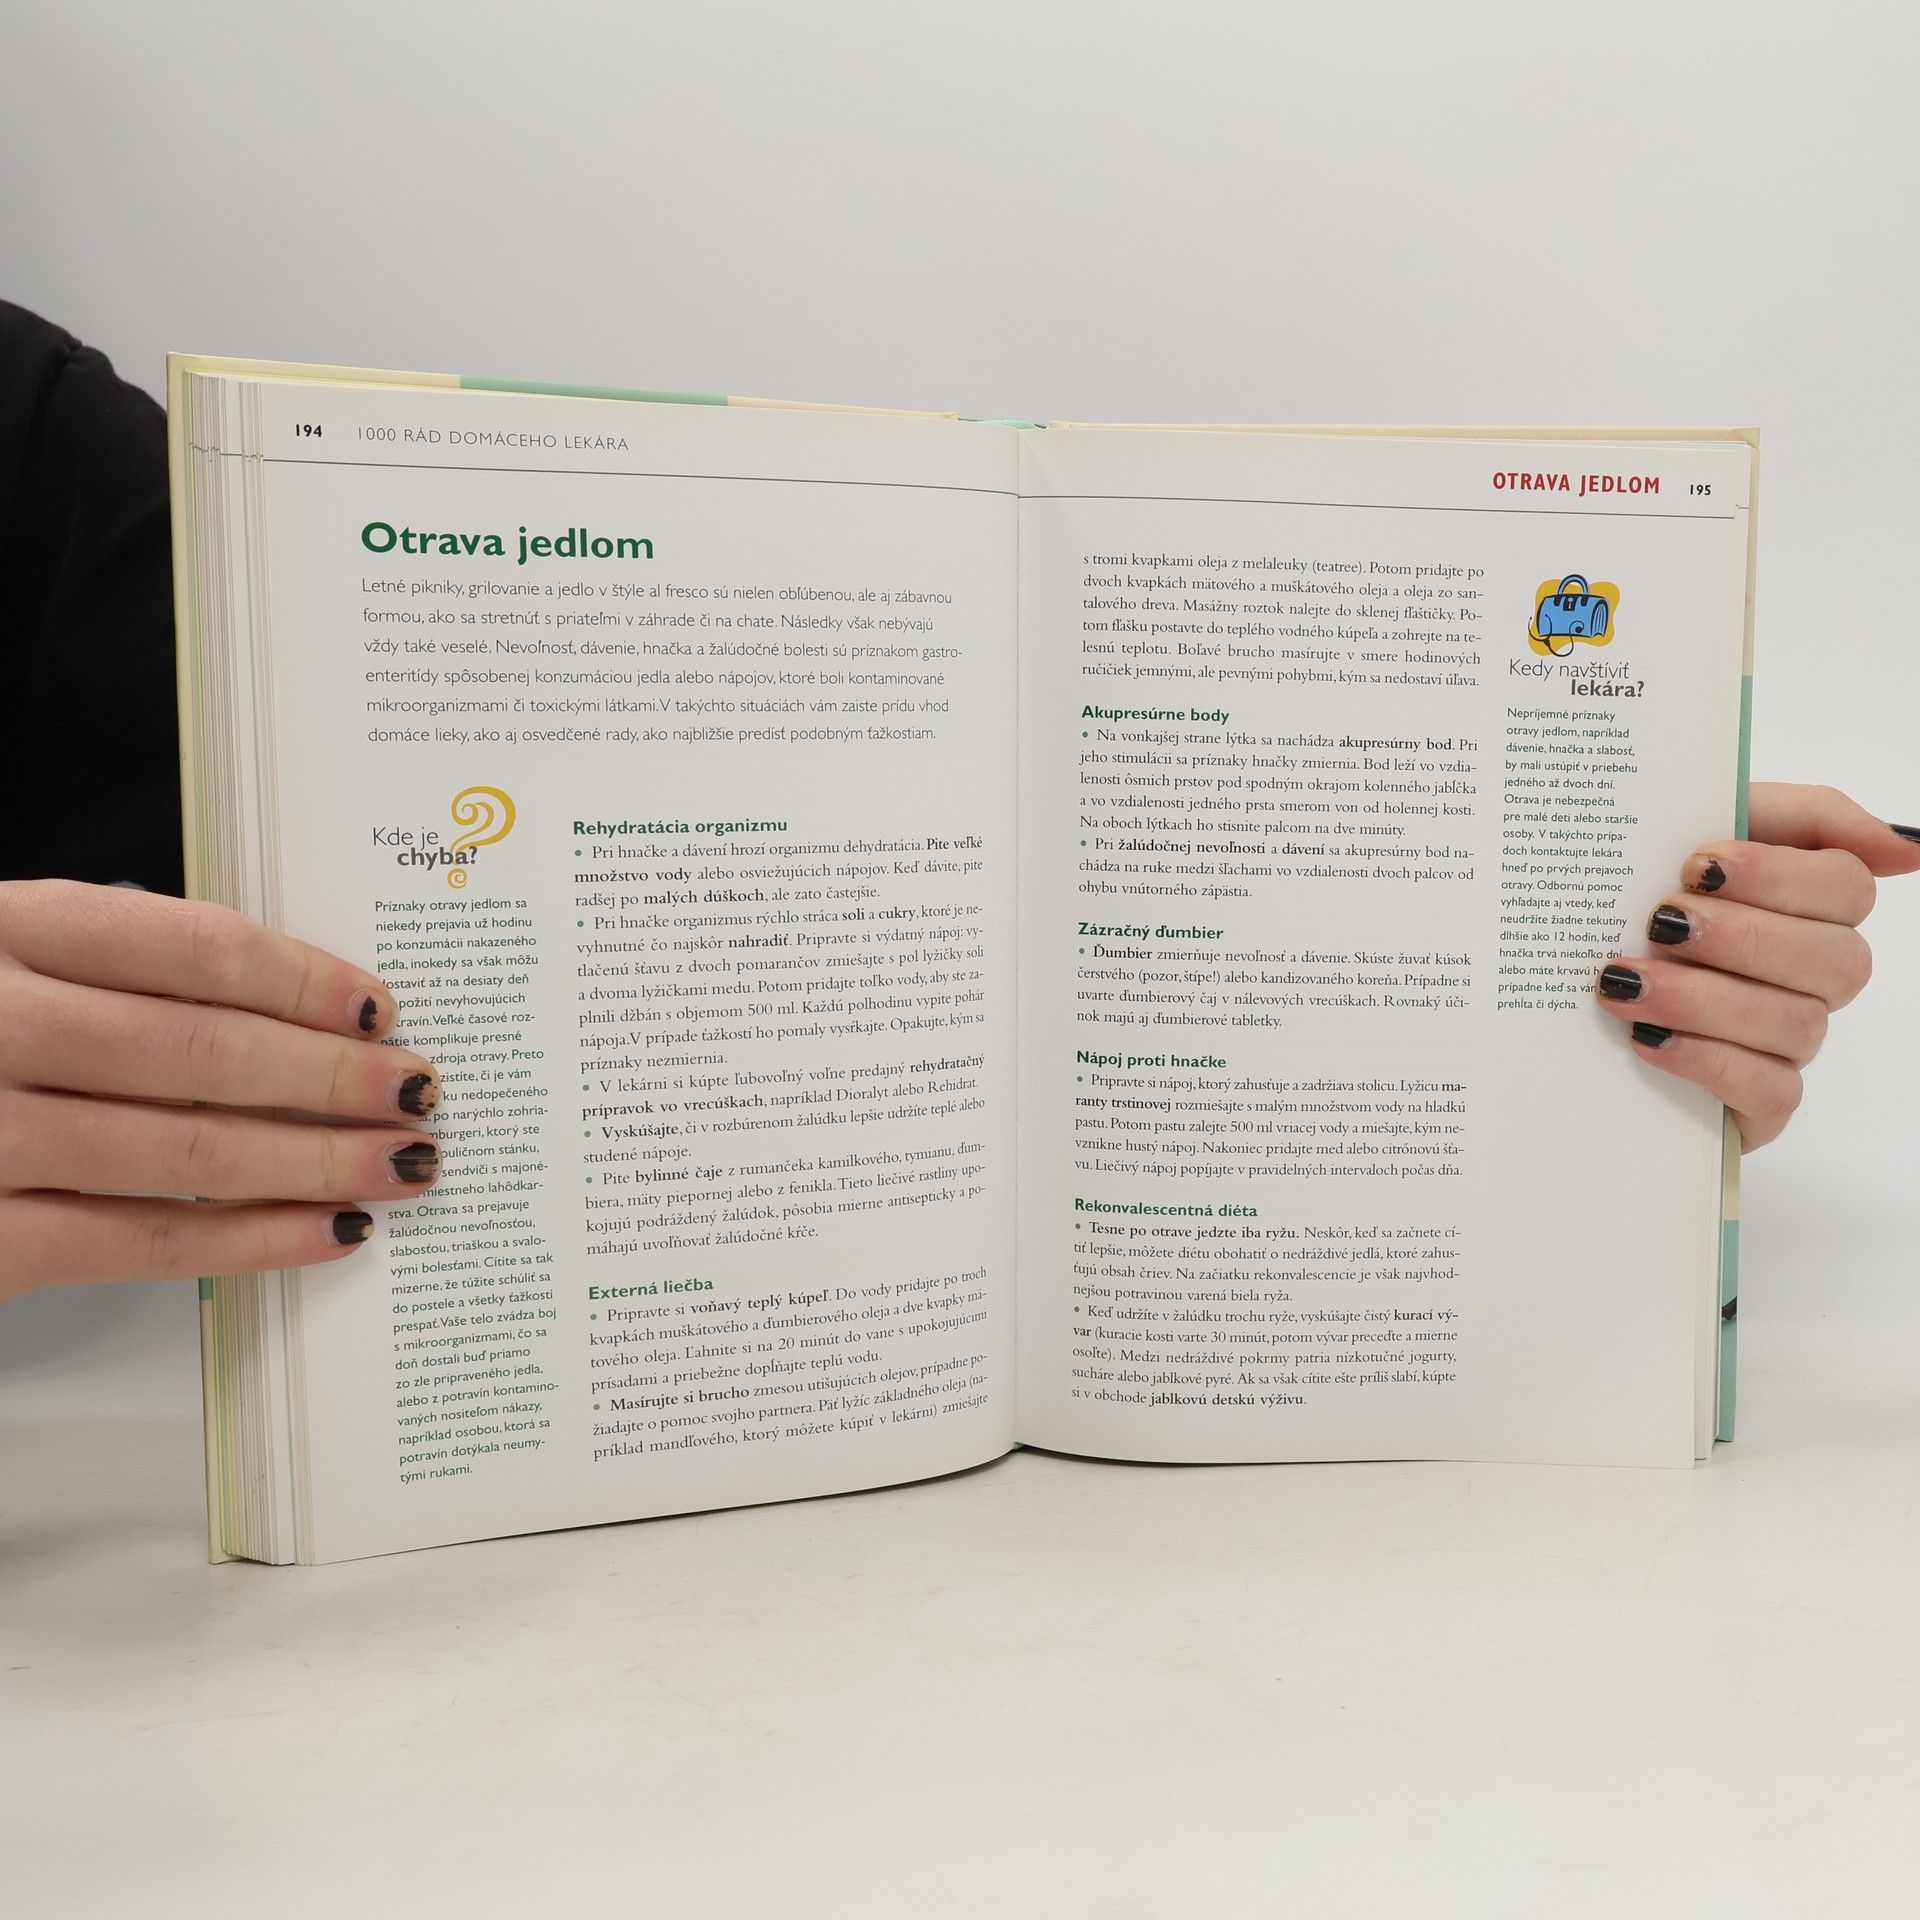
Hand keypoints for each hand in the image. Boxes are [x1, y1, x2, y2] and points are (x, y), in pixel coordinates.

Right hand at [0, 881, 438, 1300]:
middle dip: (330, 1078)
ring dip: (315, 1162)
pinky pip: (141, 1243)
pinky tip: (329, 1233)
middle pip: (201, 1052)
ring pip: (185, 1151)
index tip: (378, 1008)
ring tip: (403, 1163)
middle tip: (419, 1091)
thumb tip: (294, 998)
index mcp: (0, 929)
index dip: (302, 979)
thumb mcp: (4, 957)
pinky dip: (253, 1240)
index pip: (188, 947)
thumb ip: (113, 963)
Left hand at [1595, 784, 1919, 1148]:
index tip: (1700, 864)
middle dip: (1743, 938)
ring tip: (1626, 982)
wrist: (1555, 985)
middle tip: (1661, 922)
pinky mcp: (1758, 1104)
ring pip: (1798, 1025)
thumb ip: (1796, 816)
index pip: (1847, 886)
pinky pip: (1771, 1092)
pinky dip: (1707, 1060)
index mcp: (1808, 905)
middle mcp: (1812, 976)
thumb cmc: (1634, 900)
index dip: (1780, 874)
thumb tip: (1904, 848)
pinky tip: (1646, 1037)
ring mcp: (1788, 1043)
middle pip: (1837, 960)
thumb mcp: (1689, 829)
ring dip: (1706, 999)